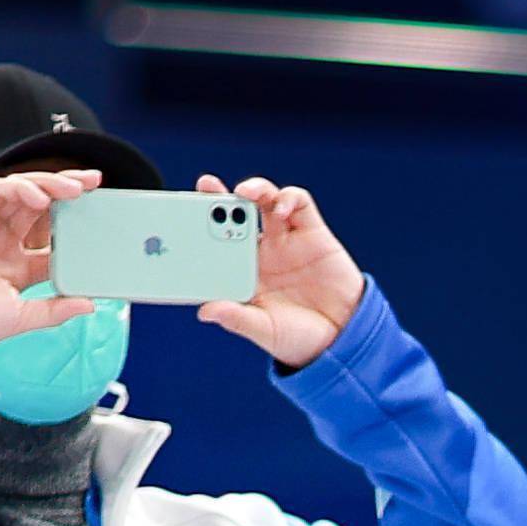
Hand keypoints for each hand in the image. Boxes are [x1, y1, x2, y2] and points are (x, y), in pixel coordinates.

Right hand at [0, 167, 94, 349]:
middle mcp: (5, 241)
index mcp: (19, 264)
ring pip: (23, 192)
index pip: (54, 237)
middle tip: (96, 182)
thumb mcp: (22, 318)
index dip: (76, 226)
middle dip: (68, 189)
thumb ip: (55, 310)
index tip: (102, 219)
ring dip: (50, 184)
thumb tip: (92, 305)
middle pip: (43, 207)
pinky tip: (41, 196)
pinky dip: (21, 188)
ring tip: (76, 187)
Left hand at [195, 175, 365, 369]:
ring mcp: (286, 239)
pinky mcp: (313, 232)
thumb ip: (237, 319)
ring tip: (245, 193)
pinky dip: (287, 199)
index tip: (183, 217)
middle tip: (206, 187)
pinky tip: (280, 209)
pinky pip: (298, 203)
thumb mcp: (264, 331)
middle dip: (218, 197)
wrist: (343, 338)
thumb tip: (205, 311)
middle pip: (234, 213)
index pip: (214, 241)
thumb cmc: (298, 338)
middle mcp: (262, 250)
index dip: (199, 226)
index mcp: (242, 271)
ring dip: (253, 189)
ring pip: (264, 200)